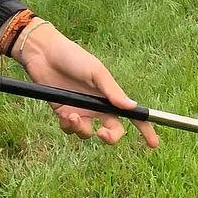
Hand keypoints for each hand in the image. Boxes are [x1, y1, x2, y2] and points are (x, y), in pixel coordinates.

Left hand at [11, 22, 158, 147]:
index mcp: (109, 96)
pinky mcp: (63, 113)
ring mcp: (80, 111)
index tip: (153, 143)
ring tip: (73, 116)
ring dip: (83, 130)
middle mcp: (97, 106)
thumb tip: (132, 107)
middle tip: (103, 134)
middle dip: (110, 137)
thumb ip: (112, 92)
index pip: (131, 115)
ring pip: (88, 134)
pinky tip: (65, 114)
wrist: (44, 54)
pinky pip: (70, 129)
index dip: (144, 129)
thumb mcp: (96, 72)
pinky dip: (68, 126)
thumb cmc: (73, 58)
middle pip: (112, 131)